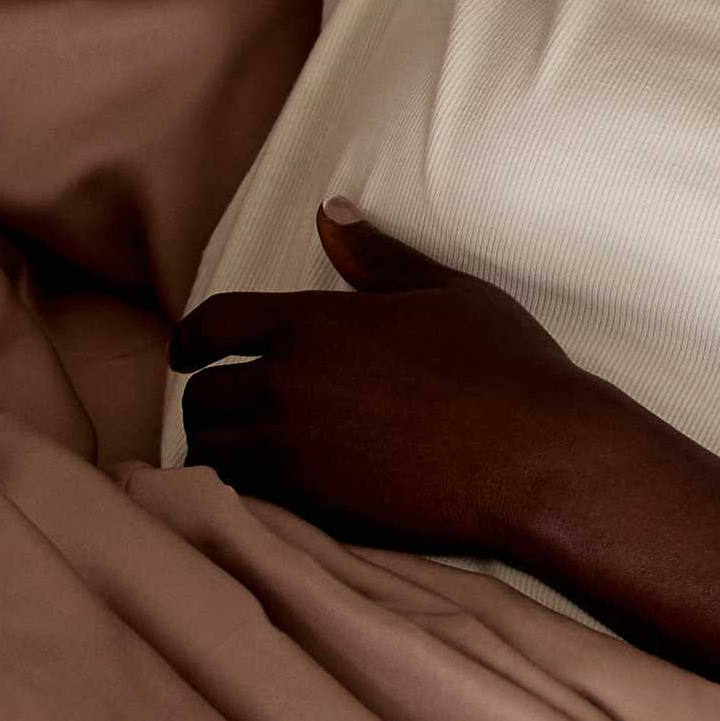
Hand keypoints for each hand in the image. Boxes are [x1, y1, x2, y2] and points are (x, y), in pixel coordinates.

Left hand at [167, 201, 604, 553]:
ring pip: (214, 454)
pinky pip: (247, 499)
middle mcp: (290, 384)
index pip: (215, 323)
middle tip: (212, 417)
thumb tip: (332, 211)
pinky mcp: (316, 509)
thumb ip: (377, 257)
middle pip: (203, 396)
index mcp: (313, 323)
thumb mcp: (446, 294)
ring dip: (214, 454)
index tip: (183, 356)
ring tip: (228, 461)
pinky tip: (259, 495)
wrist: (536, 460)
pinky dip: (241, 495)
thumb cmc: (506, 372)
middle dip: (200, 404)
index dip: (190, 340)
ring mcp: (297, 452)